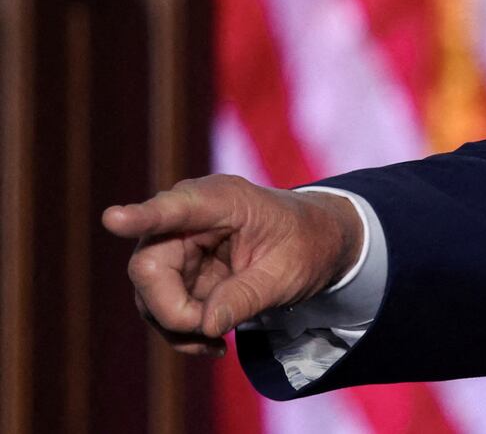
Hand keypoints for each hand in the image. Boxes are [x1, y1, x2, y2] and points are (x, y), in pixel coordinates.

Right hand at [102, 175, 362, 356]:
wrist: (314, 242)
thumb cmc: (305, 244)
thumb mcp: (289, 273)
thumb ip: (248, 295)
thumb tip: (205, 324)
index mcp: (222, 200)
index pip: (176, 208)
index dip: (142, 217)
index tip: (114, 219)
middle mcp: (188, 218)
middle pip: (149, 266)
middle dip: (174, 309)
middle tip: (214, 332)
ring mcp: (177, 244)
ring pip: (149, 294)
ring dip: (178, 326)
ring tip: (219, 341)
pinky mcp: (176, 271)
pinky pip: (161, 307)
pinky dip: (182, 330)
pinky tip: (213, 342)